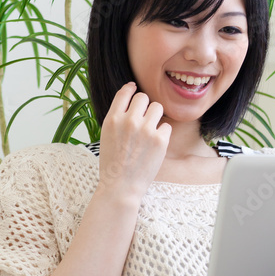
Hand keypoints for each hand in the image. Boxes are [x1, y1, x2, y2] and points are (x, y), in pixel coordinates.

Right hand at [97, 81, 171, 200]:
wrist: (121, 186)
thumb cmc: (112, 163)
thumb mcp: (106, 135)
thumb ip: (117, 118)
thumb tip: (130, 99)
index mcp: (112, 119)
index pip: (125, 92)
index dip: (131, 89)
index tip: (134, 88)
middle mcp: (129, 121)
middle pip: (143, 97)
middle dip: (144, 106)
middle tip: (143, 118)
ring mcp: (146, 130)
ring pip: (157, 107)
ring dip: (155, 116)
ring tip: (149, 130)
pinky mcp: (160, 139)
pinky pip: (166, 125)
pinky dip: (162, 133)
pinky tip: (154, 144)